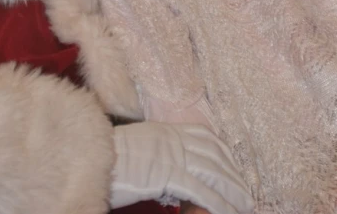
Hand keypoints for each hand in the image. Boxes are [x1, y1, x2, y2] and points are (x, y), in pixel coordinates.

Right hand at [110, 122, 253, 213]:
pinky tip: (228, 211)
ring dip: (232, 190)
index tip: (235, 165)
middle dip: (233, 174)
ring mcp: (170, 155)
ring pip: (211, 172)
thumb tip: (171, 177)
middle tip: (247, 192)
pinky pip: (199, 189)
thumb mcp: (139, 149)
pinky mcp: (166, 174)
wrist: (89, 155)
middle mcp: (172, 139)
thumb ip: (159, 156)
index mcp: (166, 131)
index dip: (224, 152)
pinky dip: (217, 201)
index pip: (205, 137)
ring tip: (245, 205)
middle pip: (213, 155)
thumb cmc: (109, 158)